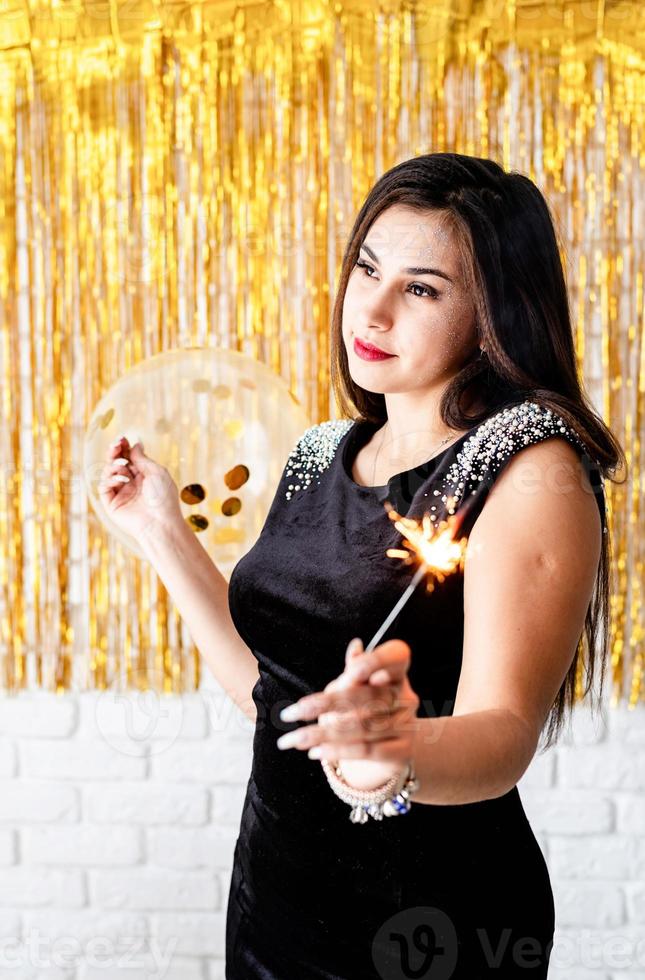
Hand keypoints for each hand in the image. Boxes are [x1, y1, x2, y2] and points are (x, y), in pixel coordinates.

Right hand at [98, 436, 183, 540]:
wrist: (160, 522)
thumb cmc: (163, 498)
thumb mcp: (156, 472)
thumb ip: (142, 458)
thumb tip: (135, 444)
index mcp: (143, 476)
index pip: (129, 458)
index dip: (123, 447)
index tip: (122, 438)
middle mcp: (130, 483)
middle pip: (116, 463)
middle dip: (114, 452)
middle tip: (116, 445)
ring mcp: (120, 493)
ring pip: (108, 472)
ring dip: (113, 465)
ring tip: (123, 466)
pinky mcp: (111, 503)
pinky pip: (104, 486)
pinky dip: (110, 479)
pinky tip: (122, 480)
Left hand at [276, 637, 419, 764]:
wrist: (386, 743)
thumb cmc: (364, 704)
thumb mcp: (355, 685)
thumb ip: (353, 670)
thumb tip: (356, 646)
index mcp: (397, 671)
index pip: (396, 656)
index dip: (377, 662)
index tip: (351, 672)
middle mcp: (407, 696)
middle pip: (368, 696)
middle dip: (325, 704)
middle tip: (290, 713)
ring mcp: (407, 724)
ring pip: (361, 727)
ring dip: (322, 734)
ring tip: (293, 739)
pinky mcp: (403, 750)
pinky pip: (367, 751)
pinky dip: (338, 751)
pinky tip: (315, 752)